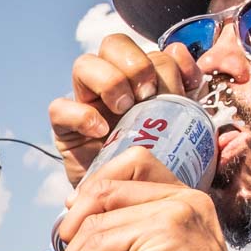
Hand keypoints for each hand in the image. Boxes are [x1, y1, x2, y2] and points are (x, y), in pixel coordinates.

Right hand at [48, 34, 203, 187]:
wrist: (131, 206)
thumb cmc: (159, 169)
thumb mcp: (183, 134)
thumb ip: (190, 102)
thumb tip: (190, 68)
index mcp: (144, 82)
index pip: (151, 49)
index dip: (170, 61)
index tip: (185, 88)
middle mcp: (113, 84)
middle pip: (113, 44)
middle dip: (136, 63)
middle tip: (149, 95)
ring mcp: (86, 103)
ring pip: (84, 64)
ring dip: (110, 81)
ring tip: (124, 109)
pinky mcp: (64, 128)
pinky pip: (60, 107)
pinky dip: (81, 115)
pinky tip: (101, 131)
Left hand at [56, 147, 239, 250]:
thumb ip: (121, 240)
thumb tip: (76, 230)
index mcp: (183, 199)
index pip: (132, 164)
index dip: (94, 187)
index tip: (76, 220)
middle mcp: (183, 197)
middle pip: (107, 186)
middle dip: (73, 221)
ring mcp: (175, 211)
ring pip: (96, 221)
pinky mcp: (163, 231)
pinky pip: (99, 244)